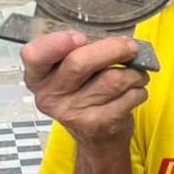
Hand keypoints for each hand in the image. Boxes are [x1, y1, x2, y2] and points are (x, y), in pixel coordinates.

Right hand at [20, 31, 148, 146]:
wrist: (96, 136)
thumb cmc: (85, 92)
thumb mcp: (70, 69)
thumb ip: (79, 49)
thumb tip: (111, 38)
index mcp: (38, 76)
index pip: (34, 55)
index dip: (56, 43)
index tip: (79, 37)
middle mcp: (50, 96)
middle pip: (79, 63)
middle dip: (112, 49)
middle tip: (129, 46)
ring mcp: (72, 112)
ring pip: (112, 79)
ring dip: (133, 73)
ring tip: (135, 74)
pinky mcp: (97, 124)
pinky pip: (128, 96)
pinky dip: (139, 90)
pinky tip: (134, 91)